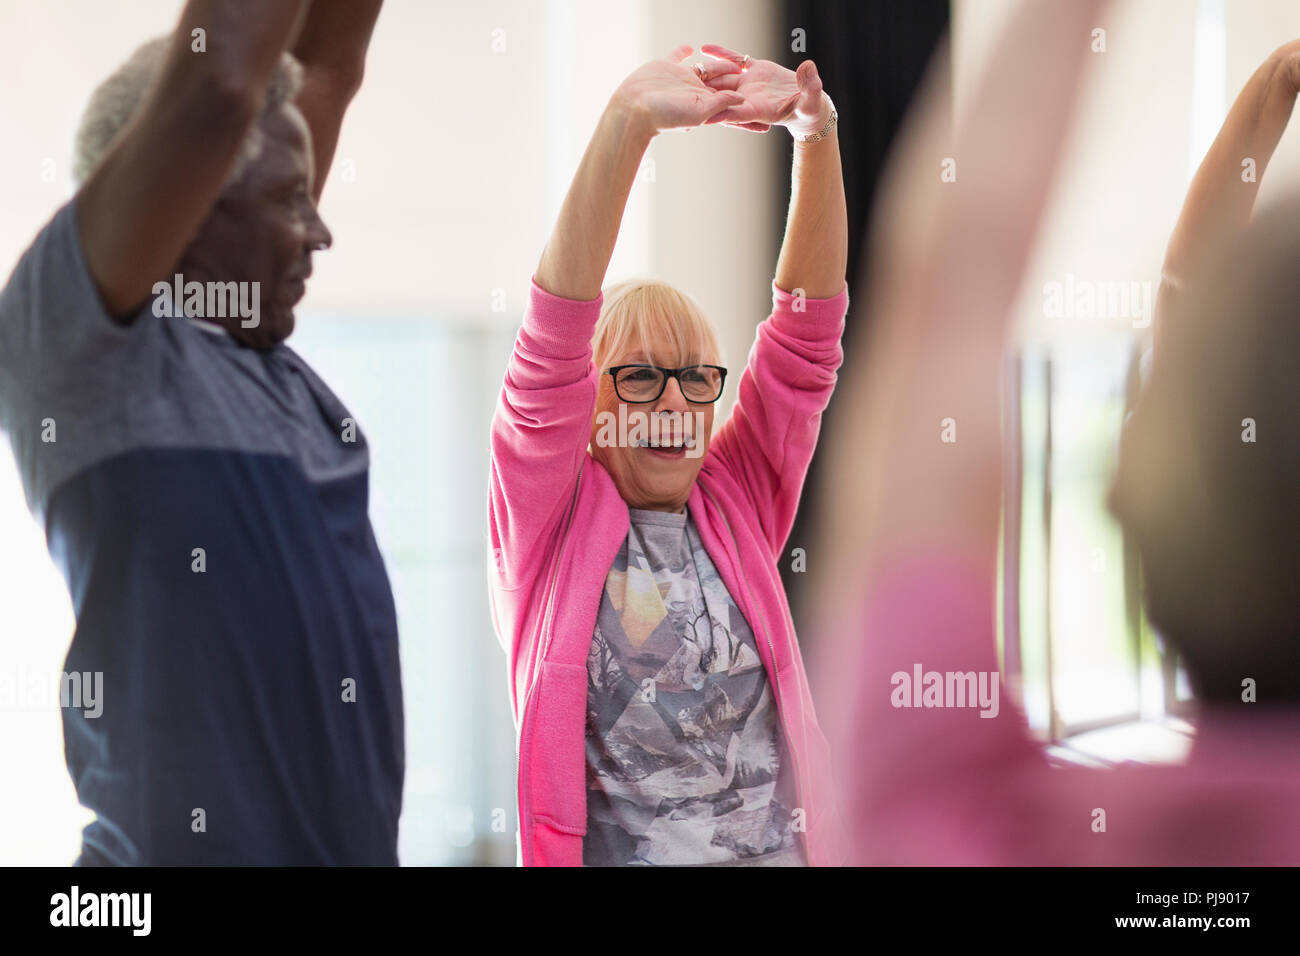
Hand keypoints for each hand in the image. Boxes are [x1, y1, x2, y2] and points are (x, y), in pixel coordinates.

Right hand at [611, 45, 747, 136]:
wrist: (634, 108)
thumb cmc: (665, 116)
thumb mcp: (699, 111)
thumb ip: (721, 102)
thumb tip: (742, 98)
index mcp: (703, 100)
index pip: (726, 94)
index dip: (740, 90)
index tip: (755, 87)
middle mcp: (692, 89)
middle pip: (717, 80)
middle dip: (730, 77)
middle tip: (747, 70)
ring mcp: (679, 77)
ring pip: (701, 68)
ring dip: (714, 64)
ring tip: (727, 59)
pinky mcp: (664, 67)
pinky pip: (677, 56)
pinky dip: (683, 52)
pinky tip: (691, 48)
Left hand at [699, 45, 829, 135]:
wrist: (808, 103)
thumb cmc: (809, 108)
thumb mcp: (811, 100)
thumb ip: (810, 87)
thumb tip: (808, 68)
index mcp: (760, 109)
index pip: (737, 111)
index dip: (720, 112)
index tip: (702, 114)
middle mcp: (750, 97)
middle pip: (723, 95)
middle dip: (705, 94)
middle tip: (684, 90)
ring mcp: (751, 83)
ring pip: (725, 77)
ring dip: (708, 73)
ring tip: (689, 66)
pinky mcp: (756, 71)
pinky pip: (736, 61)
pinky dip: (722, 54)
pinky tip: (706, 48)